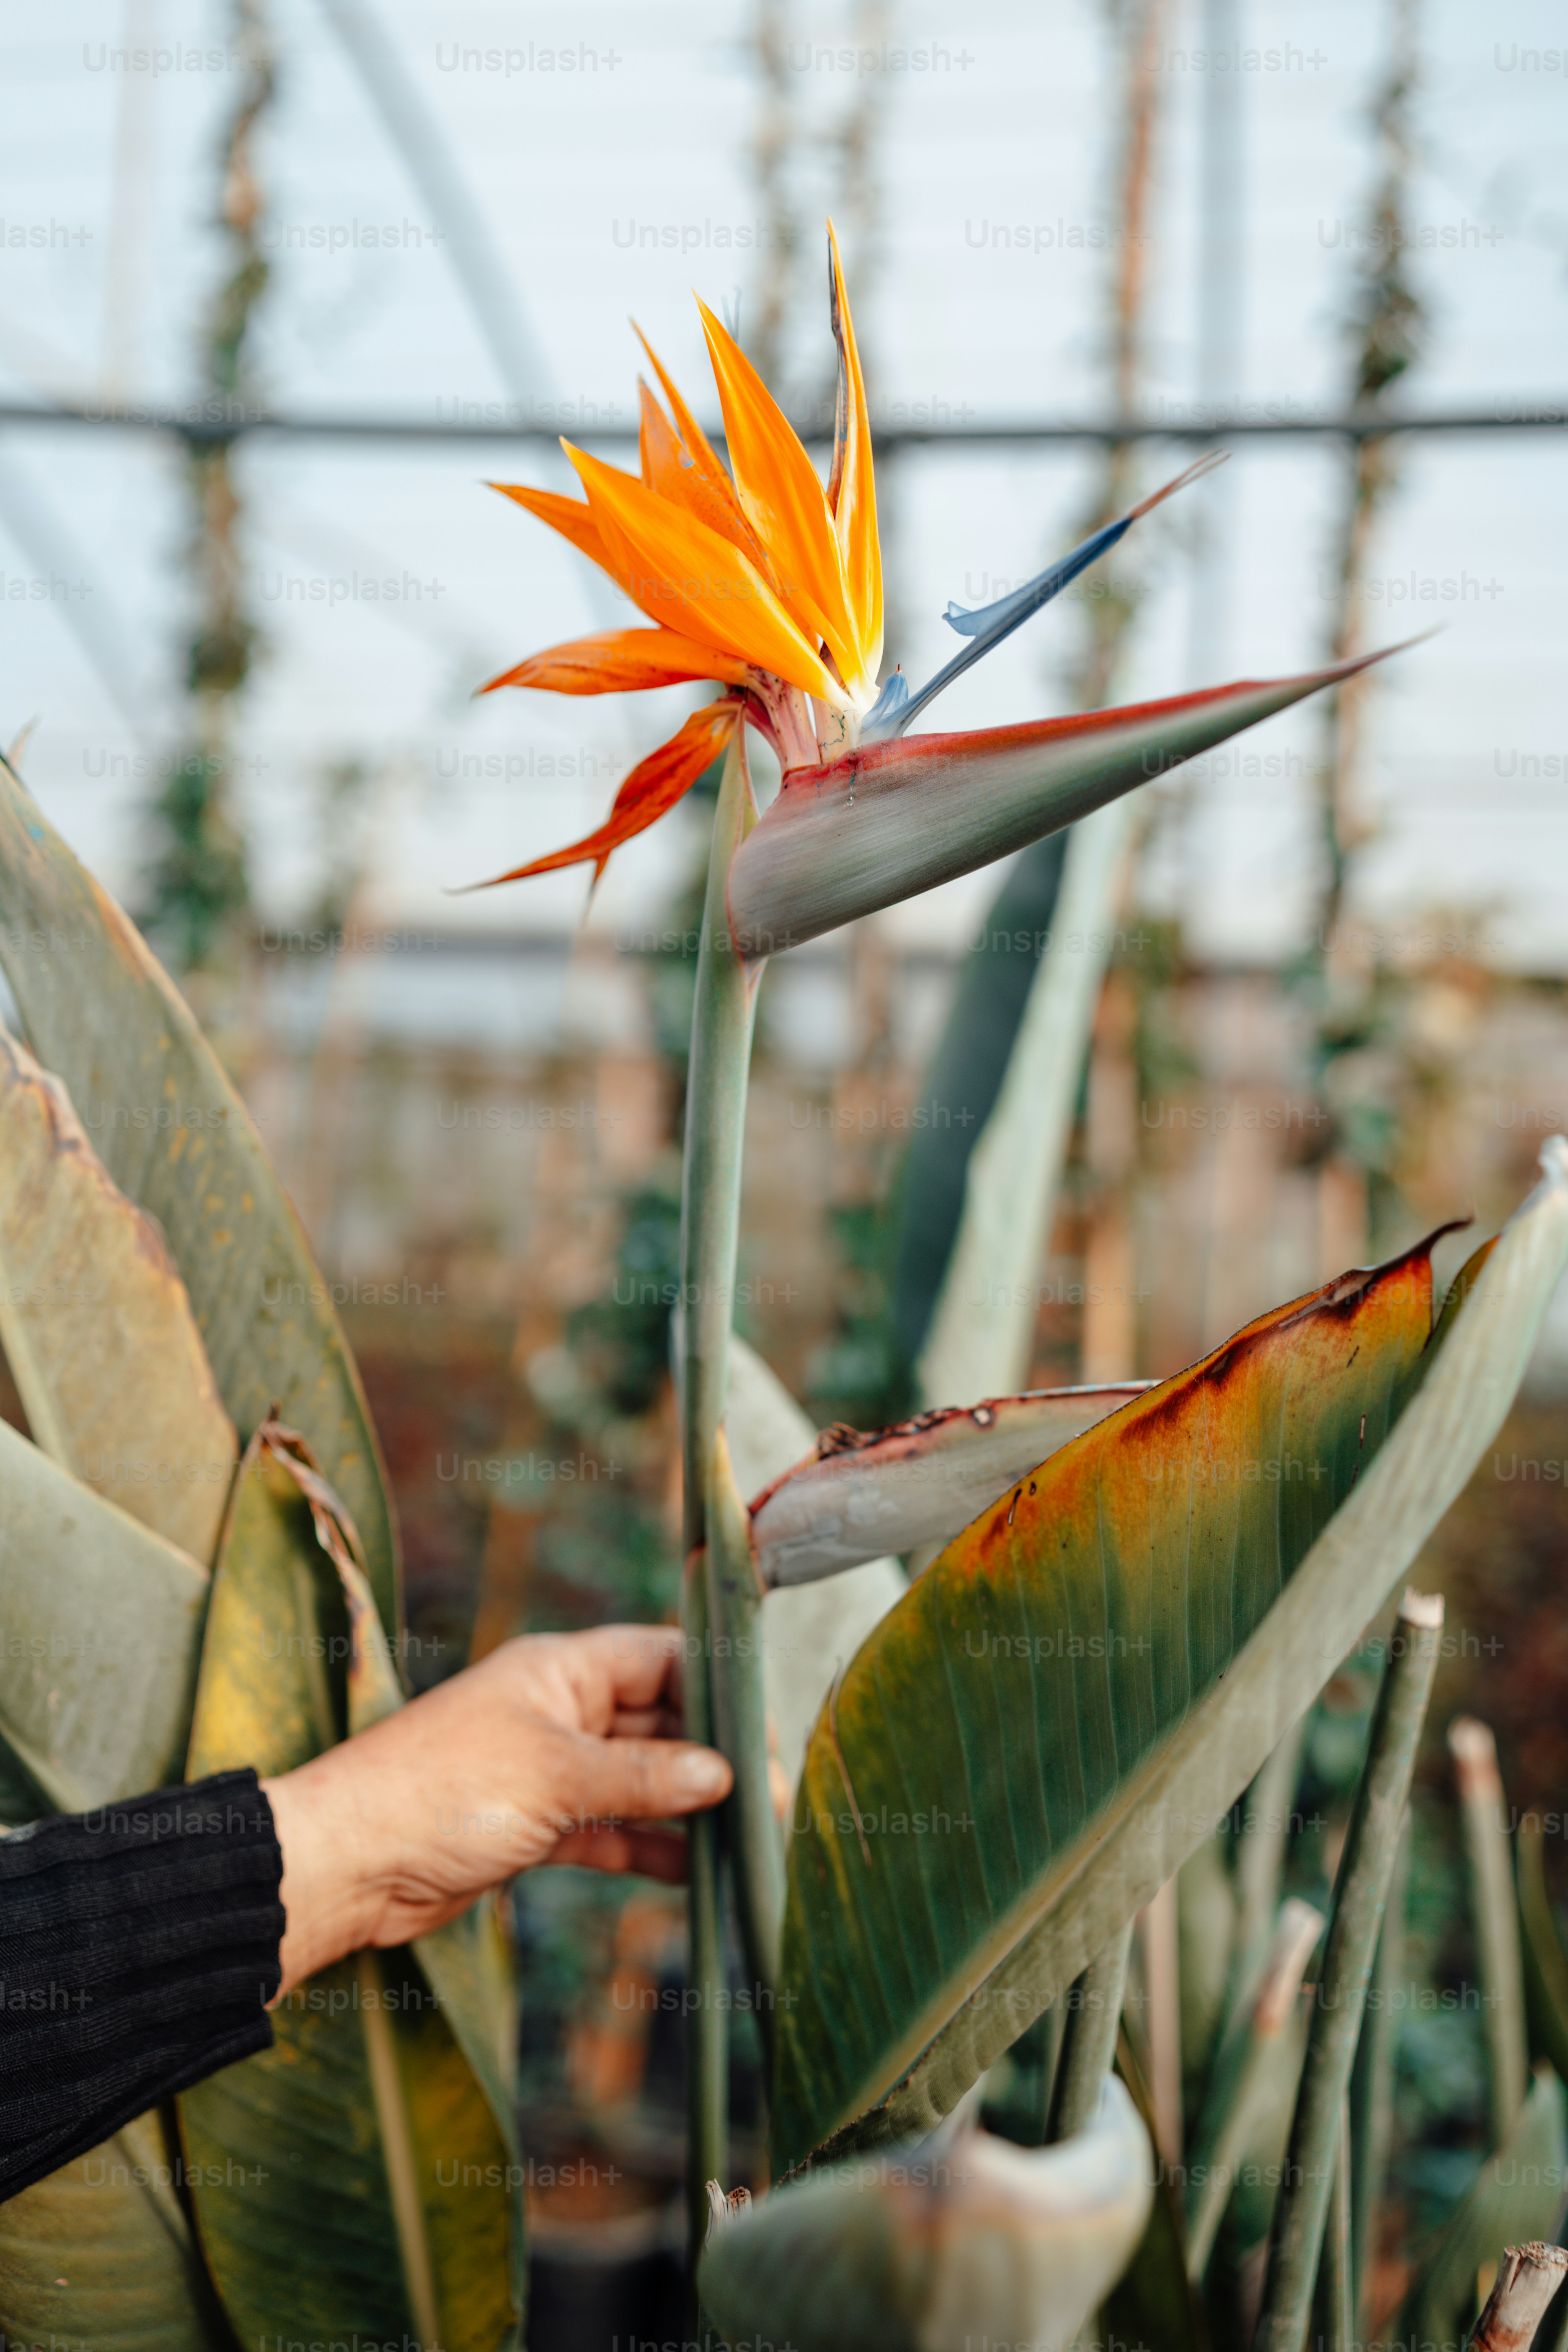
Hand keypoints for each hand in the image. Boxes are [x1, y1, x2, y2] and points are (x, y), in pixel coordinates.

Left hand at [261, 1625, 730, 1998]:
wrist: (349, 1861)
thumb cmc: (441, 1793)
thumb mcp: (555, 1777)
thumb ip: (642, 1778)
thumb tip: (721, 1774)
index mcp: (560, 1669)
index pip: (660, 1658)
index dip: (714, 1690)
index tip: (763, 1733)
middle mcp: (557, 1711)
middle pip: (655, 1723)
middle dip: (710, 1760)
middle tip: (768, 1803)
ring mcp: (545, 1770)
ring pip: (635, 1782)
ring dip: (685, 1810)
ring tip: (744, 1842)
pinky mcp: (532, 1826)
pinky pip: (606, 1831)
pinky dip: (645, 1848)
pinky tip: (692, 1871)